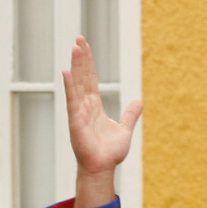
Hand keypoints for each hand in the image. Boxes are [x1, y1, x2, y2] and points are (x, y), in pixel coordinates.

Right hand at [64, 37, 142, 207]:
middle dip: (81, 57)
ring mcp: (79, 112)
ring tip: (75, 48)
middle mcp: (85, 106)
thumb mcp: (125, 129)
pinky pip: (72, 101)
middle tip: (78, 39)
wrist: (103, 168)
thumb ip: (131, 115)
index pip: (91, 79)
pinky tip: (67, 72)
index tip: (85, 46)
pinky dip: (70, 86)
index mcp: (95, 106)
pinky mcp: (76, 121)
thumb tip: (139, 101)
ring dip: (76, 65)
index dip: (89, 62)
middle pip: (83, 76)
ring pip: (77, 84)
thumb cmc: (109, 153)